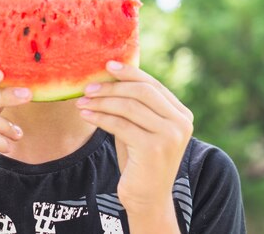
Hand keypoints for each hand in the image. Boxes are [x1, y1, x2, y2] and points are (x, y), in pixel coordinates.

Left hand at [75, 61, 192, 224]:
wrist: (147, 199)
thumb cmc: (140, 161)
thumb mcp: (140, 128)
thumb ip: (133, 105)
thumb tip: (109, 76)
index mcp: (182, 114)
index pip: (153, 85)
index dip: (129, 73)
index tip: (107, 65)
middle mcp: (181, 123)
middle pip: (142, 91)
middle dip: (112, 86)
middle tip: (88, 87)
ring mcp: (170, 136)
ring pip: (129, 107)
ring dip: (102, 102)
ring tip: (82, 102)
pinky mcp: (154, 149)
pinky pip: (120, 125)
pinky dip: (100, 118)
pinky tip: (86, 115)